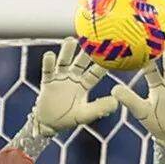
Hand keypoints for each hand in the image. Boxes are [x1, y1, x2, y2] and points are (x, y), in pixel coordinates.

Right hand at [10, 39, 117, 157]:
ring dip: (67, 51)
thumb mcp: (84, 115)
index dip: (102, 63)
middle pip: (81, 61)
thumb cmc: (68, 119)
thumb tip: (116, 103)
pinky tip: (50, 55)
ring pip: (64, 61)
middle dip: (86, 51)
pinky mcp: (48, 81)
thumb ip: (99, 108)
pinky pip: (48, 70)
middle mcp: (74, 77)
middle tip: (92, 39)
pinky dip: (48, 62)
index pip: (95, 71)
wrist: (48, 124)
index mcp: (85, 84)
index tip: (110, 53)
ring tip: (70, 41)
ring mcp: (60, 77)